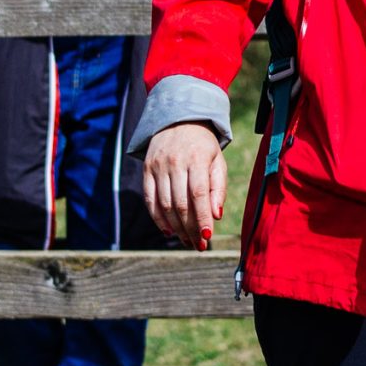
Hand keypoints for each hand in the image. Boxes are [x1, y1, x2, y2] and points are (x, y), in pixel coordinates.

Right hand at [142, 123, 225, 248]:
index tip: (207, 236)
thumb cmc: (203, 146)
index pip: (198, 194)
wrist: (178, 120)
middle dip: (190, 228)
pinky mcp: (146, 170)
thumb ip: (218, 188)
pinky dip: (158, 218)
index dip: (201, 217)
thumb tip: (216, 216)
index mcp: (197, 158)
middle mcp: (175, 162)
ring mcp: (158, 166)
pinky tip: (168, 231)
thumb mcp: (217, 161)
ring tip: (186, 241)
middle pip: (180, 203)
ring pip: (165, 204)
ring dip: (176, 227)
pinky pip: (150, 199)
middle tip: (198, 245)